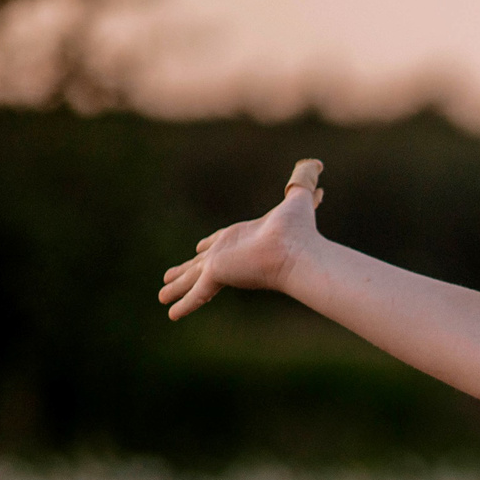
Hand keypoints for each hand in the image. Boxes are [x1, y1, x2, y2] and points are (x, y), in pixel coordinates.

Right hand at [158, 158, 326, 320]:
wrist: (299, 252)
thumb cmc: (301, 230)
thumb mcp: (299, 199)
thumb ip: (304, 181)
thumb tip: (317, 164)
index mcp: (241, 238)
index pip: (220, 242)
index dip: (210, 245)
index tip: (200, 248)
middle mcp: (228, 254)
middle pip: (199, 264)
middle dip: (184, 270)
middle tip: (169, 277)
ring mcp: (222, 267)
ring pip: (192, 279)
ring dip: (177, 287)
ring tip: (162, 296)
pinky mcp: (218, 276)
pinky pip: (197, 294)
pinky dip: (185, 305)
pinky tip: (171, 315)